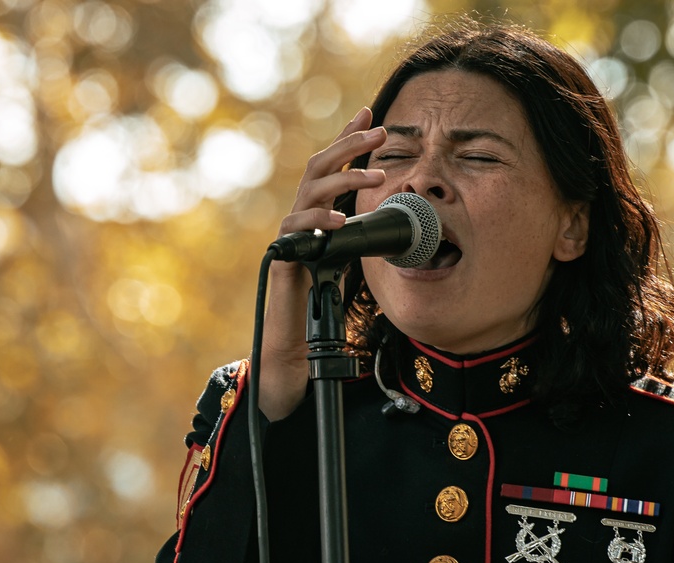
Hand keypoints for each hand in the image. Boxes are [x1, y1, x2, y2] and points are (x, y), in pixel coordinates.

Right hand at [258, 107, 386, 419]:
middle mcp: (302, 215)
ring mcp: (290, 232)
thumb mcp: (350, 259)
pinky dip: (320, 220)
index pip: (333, 166)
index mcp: (319, 211)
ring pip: (311, 190)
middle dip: (349, 144)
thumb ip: (362, 236)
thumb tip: (391, 221)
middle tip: (380, 131)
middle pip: (319, 165)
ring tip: (376, 176)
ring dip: (345, 178)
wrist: (295, 340)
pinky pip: (297, 228)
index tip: (371, 111)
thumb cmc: (322, 301)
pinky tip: (341, 219)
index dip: (349, 137)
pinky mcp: (282, 253)